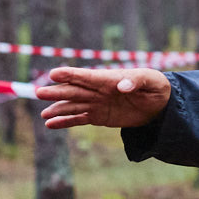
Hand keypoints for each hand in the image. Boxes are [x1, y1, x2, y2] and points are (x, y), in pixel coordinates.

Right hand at [35, 67, 171, 129]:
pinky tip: (50, 124)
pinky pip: (79, 119)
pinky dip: (65, 122)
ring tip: (43, 114)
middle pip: (74, 91)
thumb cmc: (155, 86)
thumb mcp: (150, 81)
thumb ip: (136, 82)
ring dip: (58, 109)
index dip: (70, 75)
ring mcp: (97, 103)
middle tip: (39, 93)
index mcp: (109, 79)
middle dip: (57, 92)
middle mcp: (98, 91)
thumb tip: (123, 86)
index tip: (54, 74)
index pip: (87, 76)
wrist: (160, 104)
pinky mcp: (98, 117)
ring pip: (73, 106)